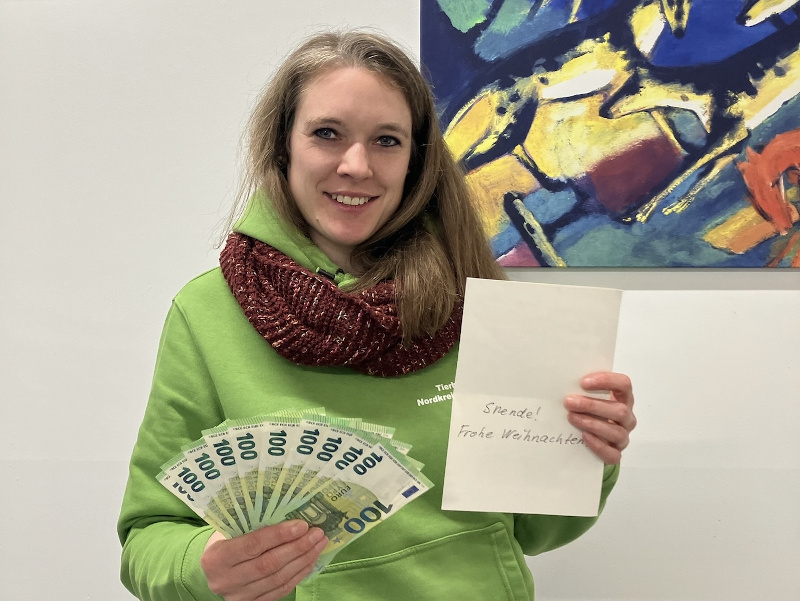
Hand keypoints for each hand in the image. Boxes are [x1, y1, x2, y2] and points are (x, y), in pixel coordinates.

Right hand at [201, 520, 327, 600]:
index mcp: (216, 557)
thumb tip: (291, 512)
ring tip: (318, 544)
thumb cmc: (226, 541)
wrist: (213, 570)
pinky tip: (310, 560)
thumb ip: (254, 524)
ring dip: (303, 560)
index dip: (280, 535)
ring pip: (278, 578)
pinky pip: (281, 589)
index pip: (253, 545)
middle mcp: (225, 581)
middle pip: (269, 564)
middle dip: (298, 547)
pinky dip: (299, 574)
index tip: (302, 525)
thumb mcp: (231, 529)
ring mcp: (239, 596)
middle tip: (317, 533)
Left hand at [564, 371, 635, 464]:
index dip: (606, 381)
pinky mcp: (616, 453)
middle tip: (569, 402)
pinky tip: (584, 436)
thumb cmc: (590, 412)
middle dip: (592, 405)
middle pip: (619, 410)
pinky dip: (598, 445)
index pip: (623, 384)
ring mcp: (623, 437)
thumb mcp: (589, 398)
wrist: (593, 441)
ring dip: (592, 424)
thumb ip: (583, 390)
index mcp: (623, 399)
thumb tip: (562, 383)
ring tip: (571, 418)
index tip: (583, 382)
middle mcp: (627, 418)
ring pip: (616, 431)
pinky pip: (612, 454)